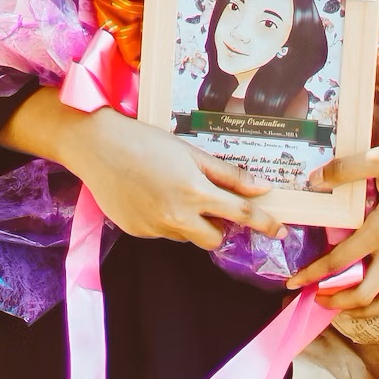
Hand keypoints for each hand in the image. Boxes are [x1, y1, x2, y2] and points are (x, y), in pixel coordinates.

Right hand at [62, 108, 284, 249]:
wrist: (98, 146)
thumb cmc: (146, 141)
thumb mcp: (191, 152)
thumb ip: (228, 174)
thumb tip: (260, 188)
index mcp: (195, 193)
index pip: (241, 215)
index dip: (264, 223)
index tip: (280, 230)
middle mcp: (178, 217)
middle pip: (214, 238)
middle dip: (219, 226)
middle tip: (210, 203)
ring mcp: (156, 228)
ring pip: (187, 235)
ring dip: (189, 220)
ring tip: (170, 189)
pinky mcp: (138, 232)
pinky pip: (163, 232)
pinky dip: (165, 218)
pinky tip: (151, 194)